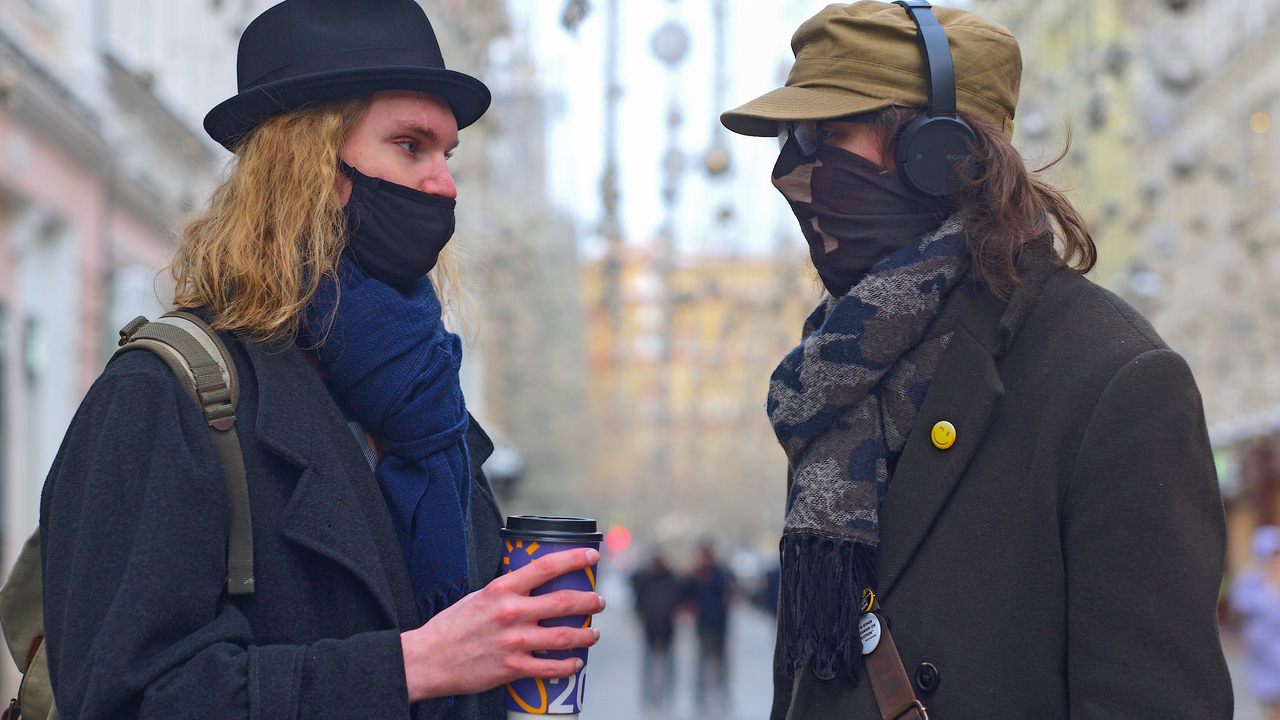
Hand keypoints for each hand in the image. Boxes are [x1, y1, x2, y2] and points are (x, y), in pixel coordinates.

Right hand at [400, 547, 604, 701]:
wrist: (428, 659)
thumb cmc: (452, 626)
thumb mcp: (479, 596)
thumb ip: (507, 591)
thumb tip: (532, 585)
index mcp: (502, 589)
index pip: (546, 567)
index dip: (575, 559)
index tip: (593, 555)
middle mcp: (511, 613)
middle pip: (564, 602)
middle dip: (590, 601)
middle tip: (600, 601)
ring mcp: (514, 642)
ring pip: (564, 637)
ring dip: (587, 635)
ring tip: (594, 633)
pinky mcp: (512, 668)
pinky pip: (550, 667)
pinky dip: (569, 665)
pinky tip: (577, 662)